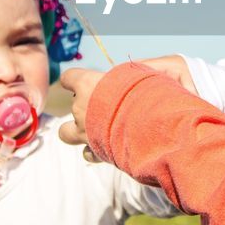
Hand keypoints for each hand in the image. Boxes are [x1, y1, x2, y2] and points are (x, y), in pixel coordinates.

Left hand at [58, 58, 197, 161]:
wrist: (158, 130)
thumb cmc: (153, 96)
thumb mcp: (150, 72)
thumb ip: (135, 71)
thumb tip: (132, 71)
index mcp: (89, 84)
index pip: (69, 78)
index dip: (76, 80)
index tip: (84, 82)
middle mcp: (81, 108)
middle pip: (72, 105)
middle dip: (85, 106)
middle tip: (109, 107)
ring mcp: (86, 133)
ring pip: (66, 133)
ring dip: (78, 131)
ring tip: (96, 130)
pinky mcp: (97, 152)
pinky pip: (86, 153)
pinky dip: (94, 151)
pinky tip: (108, 146)